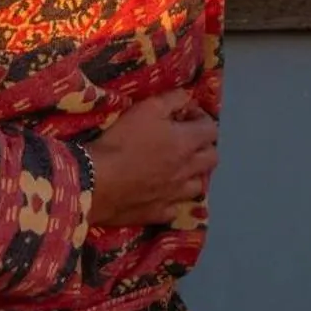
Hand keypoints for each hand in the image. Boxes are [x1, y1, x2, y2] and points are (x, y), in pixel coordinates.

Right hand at [84, 88, 218, 227]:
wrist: (98, 181)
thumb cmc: (122, 140)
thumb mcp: (147, 108)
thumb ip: (172, 100)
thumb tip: (188, 98)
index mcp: (186, 143)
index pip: (211, 129)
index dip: (201, 118)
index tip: (185, 115)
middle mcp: (187, 170)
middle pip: (212, 158)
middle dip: (204, 146)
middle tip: (186, 140)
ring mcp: (176, 194)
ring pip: (199, 185)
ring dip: (193, 174)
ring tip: (177, 168)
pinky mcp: (160, 212)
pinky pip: (176, 206)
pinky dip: (172, 198)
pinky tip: (161, 192)